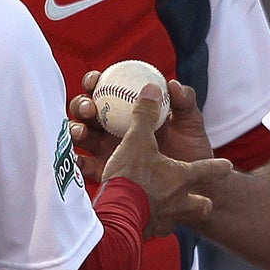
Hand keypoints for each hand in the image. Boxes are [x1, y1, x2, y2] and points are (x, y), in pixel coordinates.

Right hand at [70, 73, 216, 183]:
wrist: (193, 190)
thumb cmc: (191, 154)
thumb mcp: (190, 126)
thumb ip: (184, 102)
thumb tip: (171, 84)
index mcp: (130, 113)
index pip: (106, 91)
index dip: (95, 81)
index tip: (97, 78)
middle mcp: (114, 130)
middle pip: (88, 112)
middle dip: (82, 105)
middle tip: (90, 108)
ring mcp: (106, 151)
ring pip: (83, 136)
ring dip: (77, 131)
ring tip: (81, 132)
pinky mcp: (103, 174)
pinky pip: (84, 167)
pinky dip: (76, 162)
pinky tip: (77, 159)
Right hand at [100, 85, 231, 236]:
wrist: (116, 220)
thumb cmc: (132, 178)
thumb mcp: (138, 141)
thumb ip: (146, 115)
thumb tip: (155, 88)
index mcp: (181, 177)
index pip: (208, 170)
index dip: (218, 167)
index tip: (228, 165)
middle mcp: (178, 201)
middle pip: (201, 206)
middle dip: (203, 204)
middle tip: (206, 202)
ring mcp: (163, 220)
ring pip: (176, 222)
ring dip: (175, 217)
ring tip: (171, 215)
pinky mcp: (145, 233)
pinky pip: (153, 230)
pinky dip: (149, 226)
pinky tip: (143, 224)